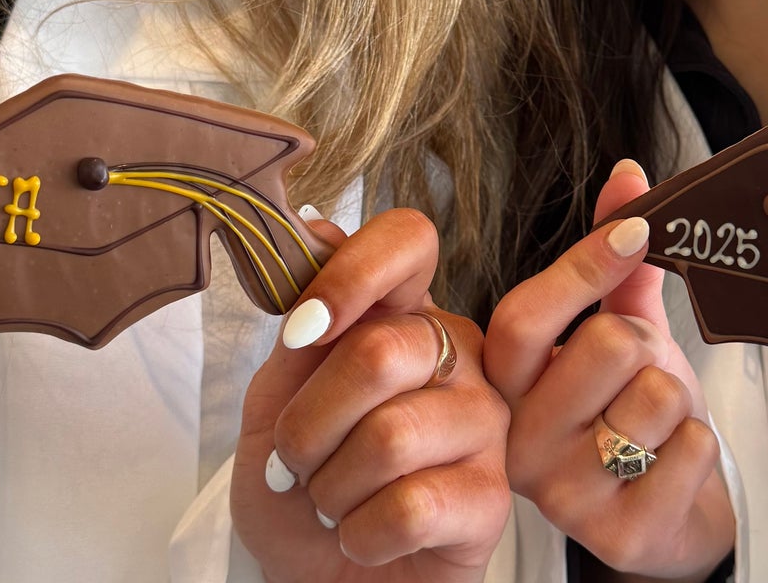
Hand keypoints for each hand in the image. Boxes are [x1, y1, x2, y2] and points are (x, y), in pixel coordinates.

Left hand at [231, 207, 509, 582]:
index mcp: (404, 313)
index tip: (302, 331)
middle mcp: (455, 353)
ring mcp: (485, 423)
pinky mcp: (493, 501)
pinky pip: (410, 507)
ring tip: (333, 503)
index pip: (408, 240)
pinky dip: (361, 535)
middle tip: (295, 461)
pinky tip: (365, 538)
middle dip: (308, 425)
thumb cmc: (299, 488)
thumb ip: (301, 324)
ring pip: (390, 436)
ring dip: (330, 489)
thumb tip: (315, 228)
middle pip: (379, 351)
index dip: (353, 273)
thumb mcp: (274, 400)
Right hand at [484, 161, 734, 582]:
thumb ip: (617, 260)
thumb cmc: (628, 410)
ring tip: (655, 426)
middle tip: (639, 376)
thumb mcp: (617, 329)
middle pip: (608, 346)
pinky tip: (673, 465)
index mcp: (506, 381)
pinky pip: (690, 451)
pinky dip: (700, 446)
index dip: (584, 266)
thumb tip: (628, 175)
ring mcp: (565, 494)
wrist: (665, 516)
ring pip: (656, 397)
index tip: (636, 234)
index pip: (525, 315)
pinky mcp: (619, 536)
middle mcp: (520, 439)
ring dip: (678, 403)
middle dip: (648, 348)